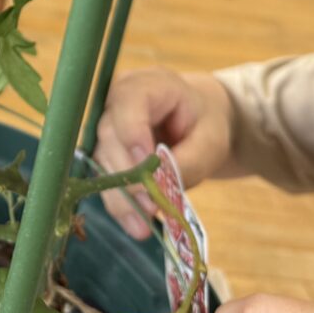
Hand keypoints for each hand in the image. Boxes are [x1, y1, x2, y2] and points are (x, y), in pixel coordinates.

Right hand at [94, 68, 233, 238]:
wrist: (199, 122)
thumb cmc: (206, 125)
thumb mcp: (210, 141)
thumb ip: (187, 160)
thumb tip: (156, 187)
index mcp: (147, 85)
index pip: (127, 102)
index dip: (132, 133)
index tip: (147, 166)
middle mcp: (116, 101)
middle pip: (110, 135)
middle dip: (128, 175)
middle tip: (151, 207)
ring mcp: (107, 126)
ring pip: (103, 161)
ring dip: (121, 196)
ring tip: (142, 227)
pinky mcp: (105, 151)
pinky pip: (105, 178)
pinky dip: (120, 203)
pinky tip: (134, 225)